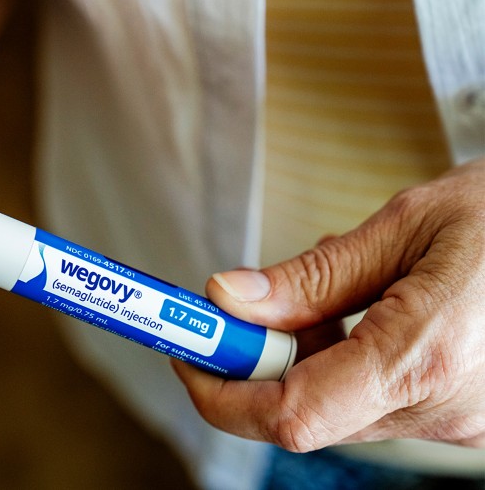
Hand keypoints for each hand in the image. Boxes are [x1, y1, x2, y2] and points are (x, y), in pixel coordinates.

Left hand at [173, 160, 484, 450]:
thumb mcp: (406, 226)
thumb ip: (313, 275)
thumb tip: (229, 299)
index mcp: (423, 357)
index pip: (290, 415)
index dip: (222, 393)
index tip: (189, 353)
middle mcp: (442, 408)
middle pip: (305, 412)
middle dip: (257, 364)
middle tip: (240, 309)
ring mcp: (458, 419)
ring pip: (337, 407)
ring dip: (303, 358)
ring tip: (323, 291)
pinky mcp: (463, 414)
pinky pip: (375, 401)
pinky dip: (344, 363)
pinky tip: (361, 311)